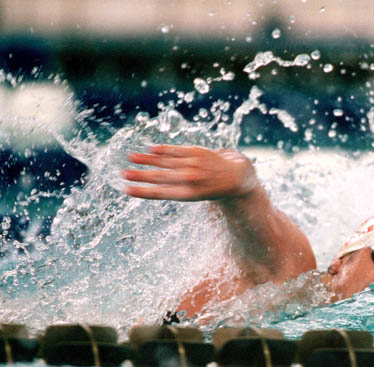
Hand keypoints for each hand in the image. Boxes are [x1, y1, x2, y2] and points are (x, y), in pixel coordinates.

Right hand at [121, 145, 257, 200]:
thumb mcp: (193, 194)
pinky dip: (164, 149)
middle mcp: (190, 179)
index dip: (143, 192)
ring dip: (147, 159)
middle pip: (160, 177)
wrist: (235, 177)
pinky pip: (177, 150)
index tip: (127, 190)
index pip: (161, 193)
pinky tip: (151, 148)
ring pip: (166, 161)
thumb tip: (148, 186)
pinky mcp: (197, 152)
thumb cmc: (209, 188)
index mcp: (188, 194)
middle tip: (122, 174)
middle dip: (140, 176)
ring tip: (130, 157)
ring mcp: (194, 164)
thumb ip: (173, 189)